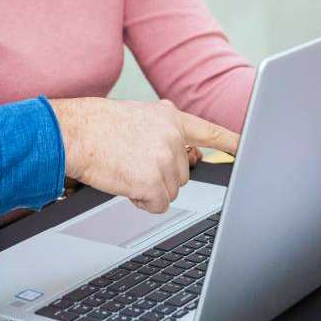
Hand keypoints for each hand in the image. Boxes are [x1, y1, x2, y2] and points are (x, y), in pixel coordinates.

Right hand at [50, 98, 238, 213]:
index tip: (247, 148)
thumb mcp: (136, 116)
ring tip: (125, 167)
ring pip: (171, 191)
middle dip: (160, 175)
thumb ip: (162, 129)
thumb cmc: (96, 126)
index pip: (209, 131)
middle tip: (131, 160)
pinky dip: (142, 201)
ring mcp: (166, 159)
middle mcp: (173, 136)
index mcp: (170, 116)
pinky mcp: (154, 182)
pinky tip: (125, 181)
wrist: (73, 133)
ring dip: (149, 188)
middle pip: (183, 173)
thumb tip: (181, 150)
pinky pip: (158, 204)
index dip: (231, 142)